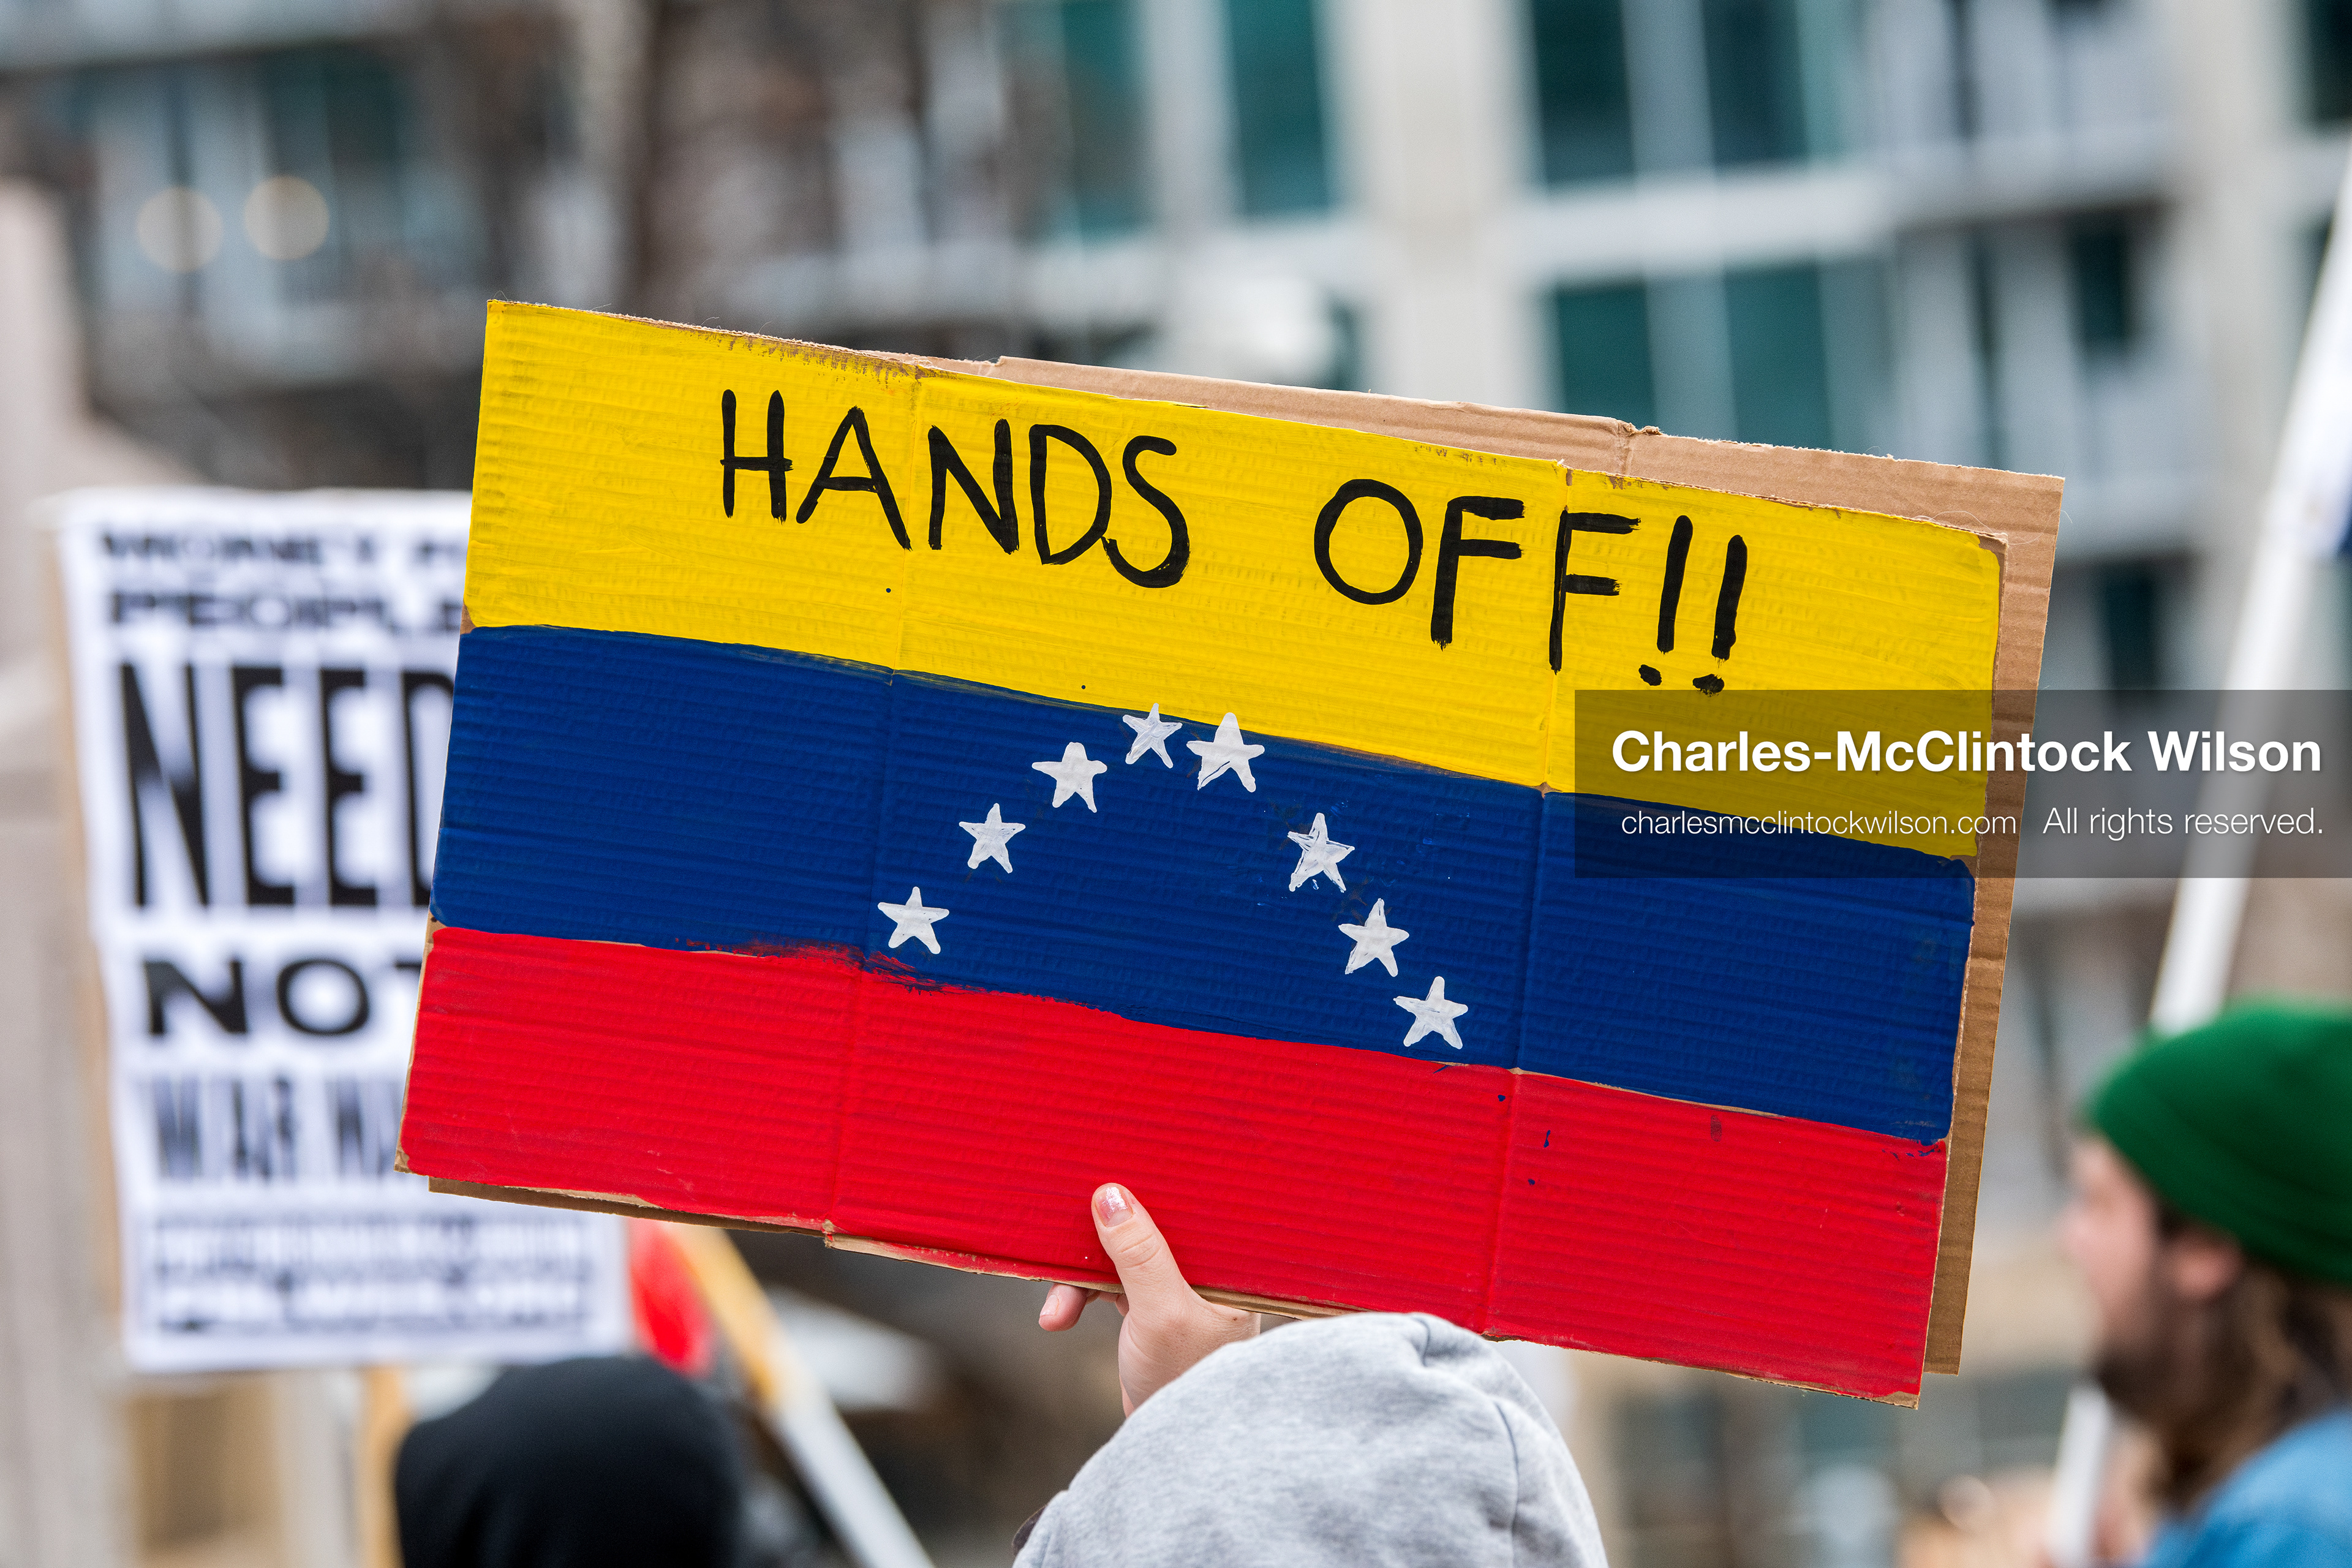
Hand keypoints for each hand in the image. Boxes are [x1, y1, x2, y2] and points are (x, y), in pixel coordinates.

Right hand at [1037, 1183, 1257, 1412]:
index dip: (1147, 1186)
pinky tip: (1056, 1318)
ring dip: (1079, 1278)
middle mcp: (1202, 1266)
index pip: (1187, 1204)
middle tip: (1060, 1234)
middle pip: (1144, 1226)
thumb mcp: (1160, 1312)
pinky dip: (1079, 1297)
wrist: (1176, 1445)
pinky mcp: (1147, 1307)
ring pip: (1117, 1255)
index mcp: (1225, 1260)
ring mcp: (1173, 1286)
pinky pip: (1106, 1283)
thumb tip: (1110, 1194)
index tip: (1104, 1172)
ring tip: (1057, 1310)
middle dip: (1097, 1236)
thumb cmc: (1186, 1378)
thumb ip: (1138, 1254)